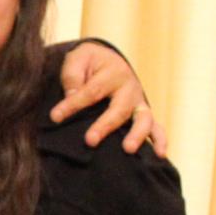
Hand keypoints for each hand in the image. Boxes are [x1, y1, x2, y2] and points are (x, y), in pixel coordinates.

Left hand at [49, 41, 167, 155]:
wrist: (107, 59)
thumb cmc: (89, 62)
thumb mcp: (77, 59)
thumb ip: (73, 76)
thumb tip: (71, 96)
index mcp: (113, 73)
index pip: (91, 91)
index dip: (73, 105)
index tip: (55, 117)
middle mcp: (130, 89)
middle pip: (119, 109)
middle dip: (105, 126)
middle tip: (90, 141)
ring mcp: (138, 103)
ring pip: (143, 119)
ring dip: (137, 134)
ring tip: (128, 149)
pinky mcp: (142, 113)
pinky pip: (156, 128)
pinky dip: (160, 140)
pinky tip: (159, 155)